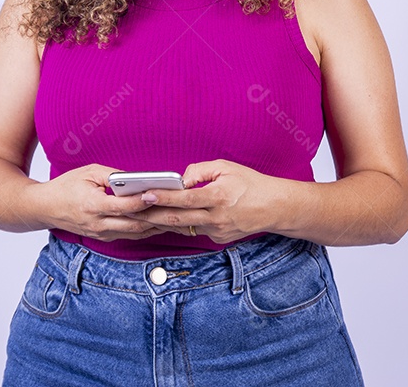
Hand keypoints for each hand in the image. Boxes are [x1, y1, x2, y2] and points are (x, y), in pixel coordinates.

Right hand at [35, 164, 164, 240]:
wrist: (45, 207)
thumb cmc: (66, 186)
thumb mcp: (88, 172)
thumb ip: (113, 175)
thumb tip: (137, 178)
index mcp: (92, 205)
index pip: (123, 206)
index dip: (142, 200)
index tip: (159, 193)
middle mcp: (98, 224)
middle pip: (133, 223)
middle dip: (156, 215)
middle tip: (175, 206)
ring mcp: (101, 233)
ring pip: (135, 232)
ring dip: (155, 225)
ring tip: (174, 214)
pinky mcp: (104, 237)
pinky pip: (129, 235)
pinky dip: (146, 228)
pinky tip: (160, 221)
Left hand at [130, 159, 283, 242]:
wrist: (274, 207)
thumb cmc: (250, 183)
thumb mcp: (226, 167)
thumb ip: (200, 171)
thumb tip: (180, 181)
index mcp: (219, 197)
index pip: (185, 198)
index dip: (164, 196)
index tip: (145, 193)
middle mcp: (217, 217)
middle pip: (177, 219)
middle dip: (152, 214)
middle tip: (132, 209)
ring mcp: (217, 231)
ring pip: (182, 228)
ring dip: (160, 222)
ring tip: (140, 215)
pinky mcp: (217, 239)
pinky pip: (194, 230)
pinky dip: (180, 224)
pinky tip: (165, 218)